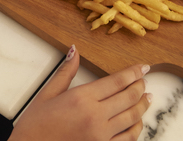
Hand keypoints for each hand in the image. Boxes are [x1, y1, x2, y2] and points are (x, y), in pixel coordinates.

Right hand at [9, 46, 151, 140]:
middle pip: (128, 97)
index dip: (133, 73)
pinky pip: (128, 139)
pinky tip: (137, 122)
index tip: (143, 67)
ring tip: (148, 98)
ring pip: (132, 118)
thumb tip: (74, 51)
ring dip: (143, 106)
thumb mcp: (47, 94)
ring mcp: (101, 136)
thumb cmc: (35, 126)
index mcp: (82, 98)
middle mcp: (95, 116)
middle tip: (144, 80)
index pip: (117, 82)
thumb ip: (65, 72)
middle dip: (140, 86)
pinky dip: (136, 128)